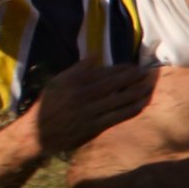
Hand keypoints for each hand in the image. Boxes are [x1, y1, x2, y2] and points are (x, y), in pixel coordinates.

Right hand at [28, 59, 153, 154]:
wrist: (39, 132)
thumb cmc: (48, 105)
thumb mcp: (57, 81)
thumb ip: (76, 69)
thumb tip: (95, 55)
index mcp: (76, 82)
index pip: (104, 73)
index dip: (122, 69)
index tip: (134, 66)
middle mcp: (85, 95)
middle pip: (115, 85)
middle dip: (133, 78)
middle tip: (148, 73)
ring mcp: (91, 112)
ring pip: (119, 100)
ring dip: (137, 92)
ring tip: (149, 86)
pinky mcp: (95, 126)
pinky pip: (118, 116)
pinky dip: (131, 110)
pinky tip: (141, 104)